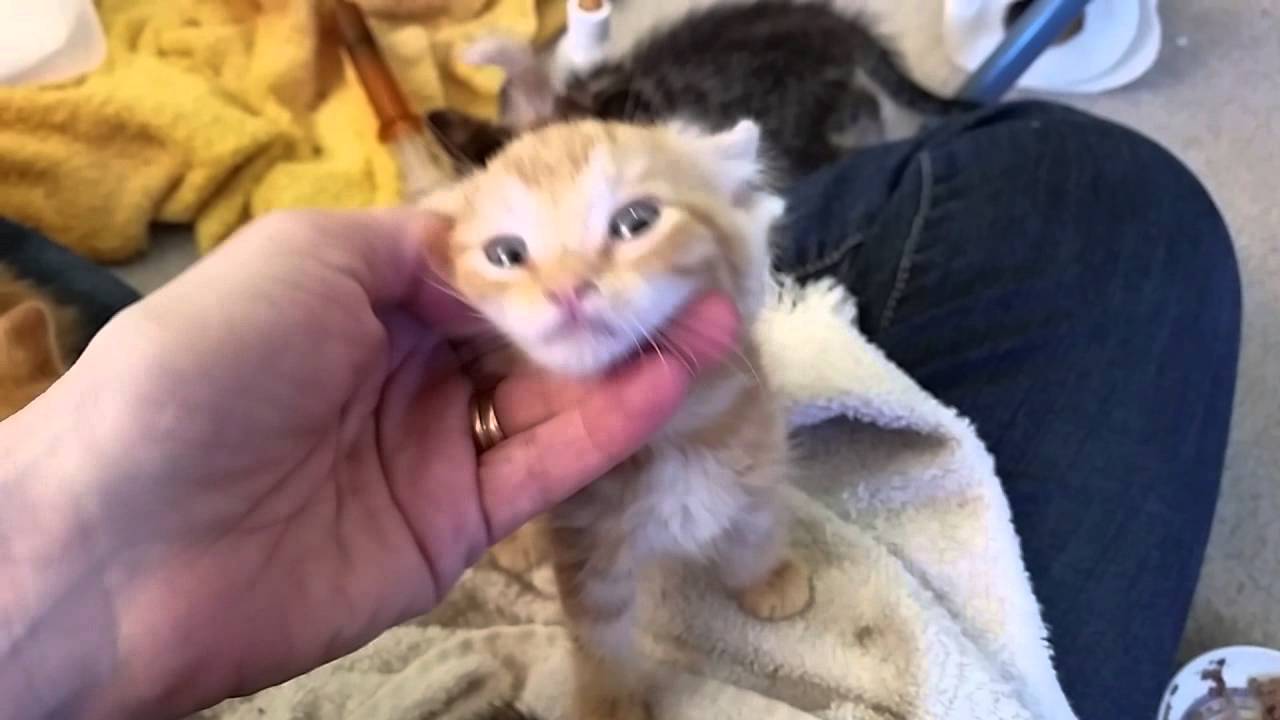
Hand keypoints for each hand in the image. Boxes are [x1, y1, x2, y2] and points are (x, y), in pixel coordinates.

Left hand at [0, 209, 738, 719]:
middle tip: (699, 267)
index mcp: (367, 297)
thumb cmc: (204, 368)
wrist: (125, 544)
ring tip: (718, 315)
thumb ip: (414, 243)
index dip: (557, 240)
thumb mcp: (301, 257)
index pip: (487, 263)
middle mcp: (412, 369)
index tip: (632, 215)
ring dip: (636, 359)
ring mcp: (440, 451)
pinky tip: (675, 380)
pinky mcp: (460, 527)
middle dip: (612, 298)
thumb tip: (499, 241)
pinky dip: (614, 425)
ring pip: (556, 399)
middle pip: (533, 330)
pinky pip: (548, 467)